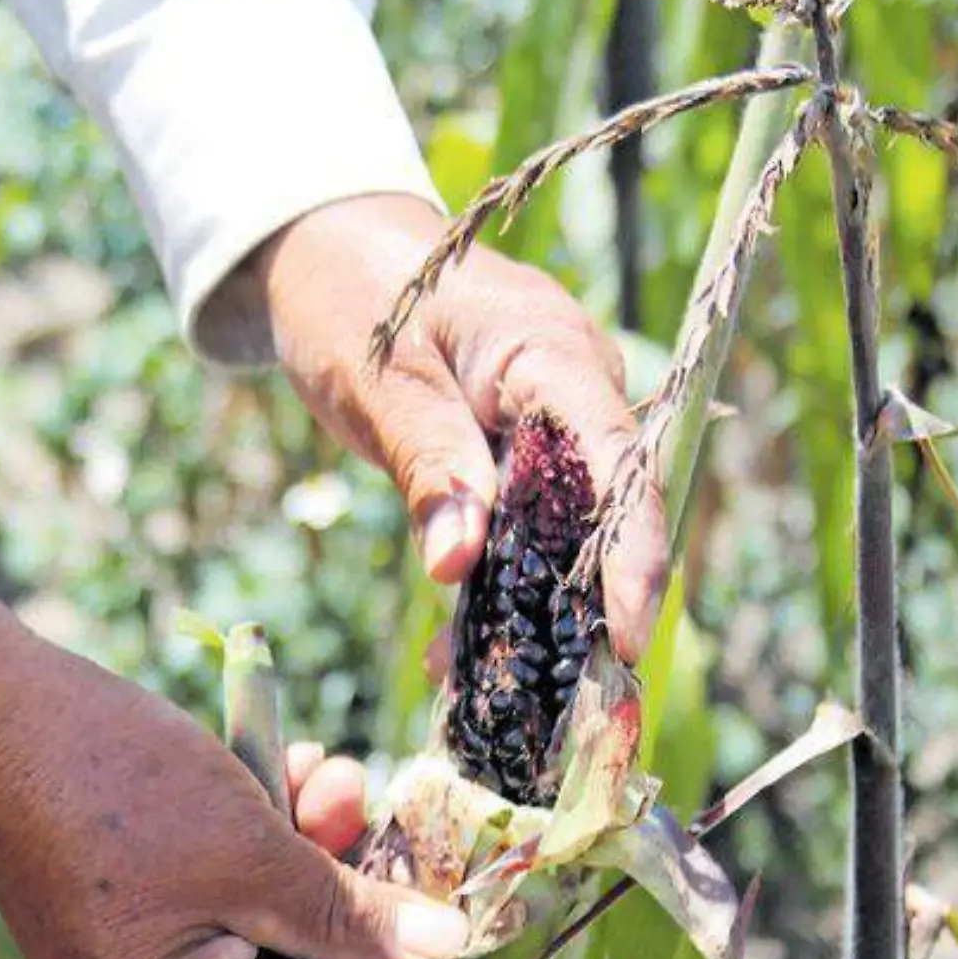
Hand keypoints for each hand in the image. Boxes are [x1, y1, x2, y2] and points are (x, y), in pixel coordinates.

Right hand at [0, 580, 468, 958]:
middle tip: (376, 819)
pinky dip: (265, 858)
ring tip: (328, 775)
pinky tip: (284, 779)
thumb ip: (350, 914)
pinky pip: (227, 918)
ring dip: (314, 865)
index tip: (436, 916)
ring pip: (271, 949)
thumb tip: (445, 949)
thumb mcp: (254, 849)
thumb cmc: (116, 787)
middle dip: (352, 909)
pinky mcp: (136, 937)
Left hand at [246, 194, 668, 661]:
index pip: (619, 462)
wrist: (327, 253)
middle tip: (560, 705)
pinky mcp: (516, 454)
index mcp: (554, 356)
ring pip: (560, 533)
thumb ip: (427, 463)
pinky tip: (451, 650)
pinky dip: (494, 588)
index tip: (625, 635)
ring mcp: (548, 426)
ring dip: (529, 612)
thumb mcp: (379, 379)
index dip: (630, 553)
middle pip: (603, 512)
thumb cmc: (353, 297)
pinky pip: (522, 529)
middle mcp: (572, 392)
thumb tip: (459, 565)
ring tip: (482, 689)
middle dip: (583, 609)